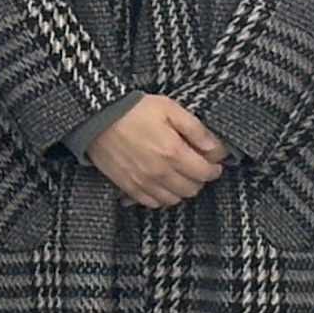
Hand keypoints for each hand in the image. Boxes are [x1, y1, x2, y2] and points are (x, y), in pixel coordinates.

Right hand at [88, 94, 228, 208]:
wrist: (98, 117)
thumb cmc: (135, 110)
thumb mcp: (170, 109)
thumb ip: (195, 130)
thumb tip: (215, 149)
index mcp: (173, 152)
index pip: (205, 173)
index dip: (214, 168)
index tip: (214, 162)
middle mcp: (160, 173)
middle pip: (191, 189)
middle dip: (199, 179)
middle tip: (197, 166)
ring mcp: (143, 183)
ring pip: (173, 200)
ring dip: (181, 189)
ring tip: (179, 174)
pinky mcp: (128, 188)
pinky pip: (152, 203)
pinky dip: (161, 196)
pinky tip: (161, 183)